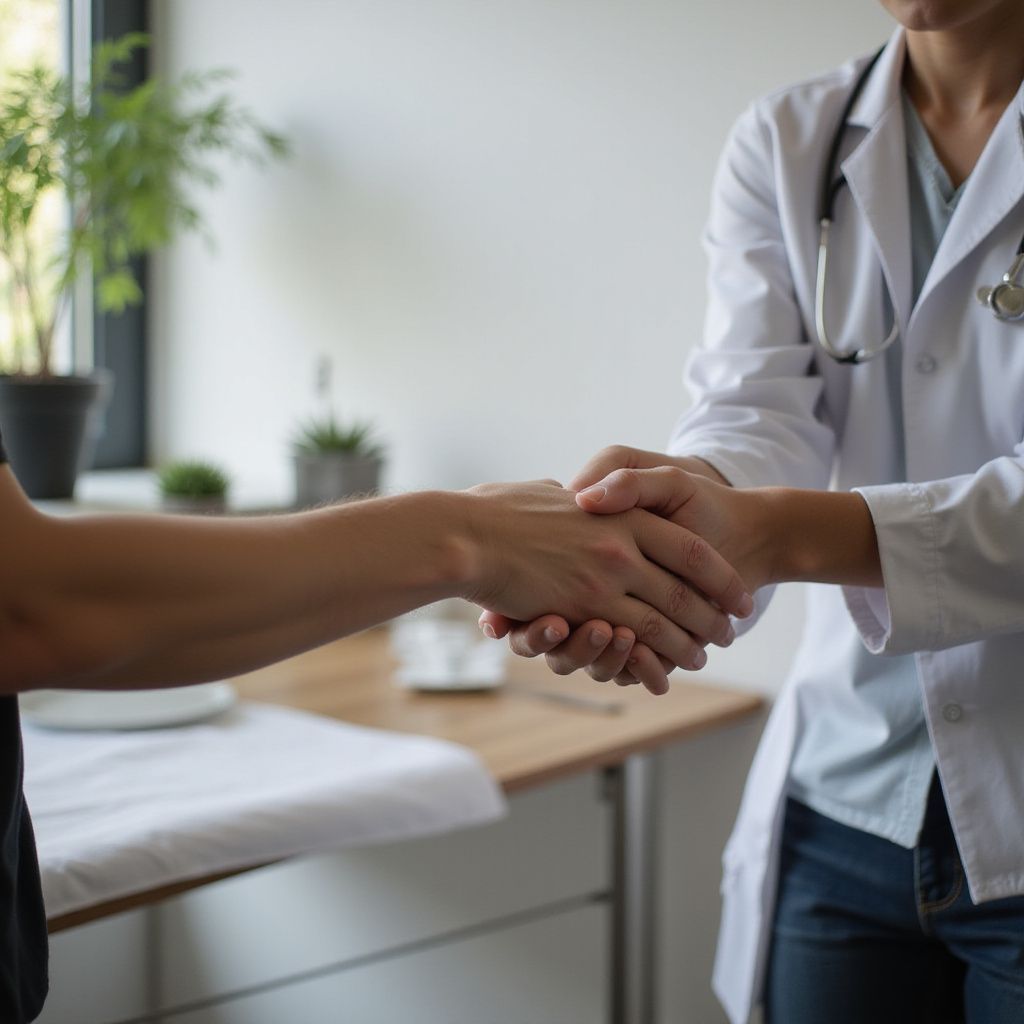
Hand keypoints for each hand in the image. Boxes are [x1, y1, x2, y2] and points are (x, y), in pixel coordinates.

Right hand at [460, 479, 751, 682]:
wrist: (467, 535)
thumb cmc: (497, 512)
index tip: (738, 594)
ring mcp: (606, 576)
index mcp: (621, 514)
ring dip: (691, 641)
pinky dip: (655, 657)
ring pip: (667, 617)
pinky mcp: (584, 607)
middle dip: (714, 614)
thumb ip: (574, 498)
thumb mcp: (549, 493)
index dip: (720, 575)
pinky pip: (632, 638)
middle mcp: (623, 544)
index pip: (689, 548)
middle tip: (732, 633)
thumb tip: (581, 494)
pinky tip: (666, 668)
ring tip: (706, 655)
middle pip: (687, 587)